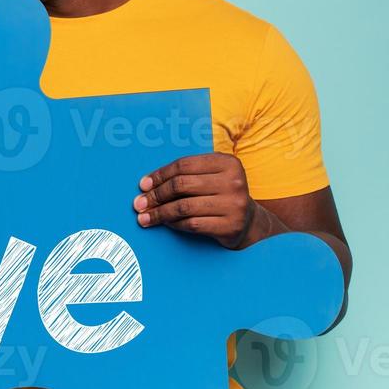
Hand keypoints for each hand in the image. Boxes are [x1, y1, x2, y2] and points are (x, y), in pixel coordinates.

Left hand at [134, 152, 257, 248]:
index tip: (143, 186)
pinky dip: (174, 224)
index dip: (159, 175)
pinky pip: (193, 224)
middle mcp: (234, 181)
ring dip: (159, 213)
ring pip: (184, 206)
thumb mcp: (210, 177)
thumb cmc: (220, 195)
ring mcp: (235, 204)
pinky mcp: (231, 225)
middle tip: (139, 204)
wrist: (249, 222)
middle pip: (181, 185)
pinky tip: (166, 223)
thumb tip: (145, 185)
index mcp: (227, 162)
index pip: (184, 165)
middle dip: (156, 195)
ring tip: (144, 218)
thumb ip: (185, 174)